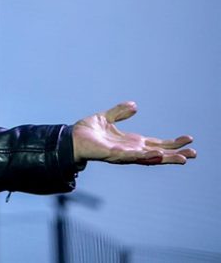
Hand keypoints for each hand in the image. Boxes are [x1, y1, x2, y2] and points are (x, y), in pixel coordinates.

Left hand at [72, 101, 195, 164]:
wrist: (70, 138)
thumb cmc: (86, 132)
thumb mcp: (105, 118)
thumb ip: (119, 112)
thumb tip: (135, 105)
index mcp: (130, 142)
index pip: (156, 143)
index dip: (172, 143)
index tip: (189, 140)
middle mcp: (130, 150)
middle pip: (158, 153)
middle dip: (175, 154)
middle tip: (194, 154)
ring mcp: (122, 154)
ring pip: (148, 157)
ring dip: (165, 158)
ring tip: (182, 158)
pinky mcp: (112, 154)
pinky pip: (130, 156)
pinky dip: (143, 155)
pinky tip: (156, 154)